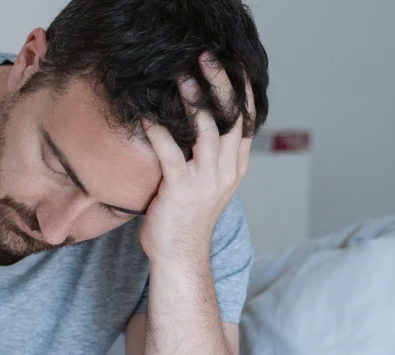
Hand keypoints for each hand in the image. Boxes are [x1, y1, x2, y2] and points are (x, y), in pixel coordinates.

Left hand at [141, 51, 255, 263]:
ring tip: (181, 79)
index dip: (242, 88)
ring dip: (194, 103)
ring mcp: (207, 181)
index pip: (247, 119)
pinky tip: (147, 117)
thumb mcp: (206, 181)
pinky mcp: (182, 191)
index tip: (233, 62)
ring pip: (207, 132)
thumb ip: (208, 154)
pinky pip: (172, 154)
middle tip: (206, 58)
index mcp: (235, 166)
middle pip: (231, 118)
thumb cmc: (184, 216)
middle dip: (220, 84)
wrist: (179, 255)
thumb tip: (197, 121)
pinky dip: (160, 132)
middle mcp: (226, 171)